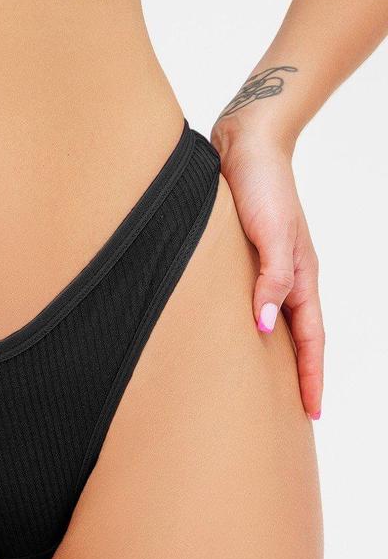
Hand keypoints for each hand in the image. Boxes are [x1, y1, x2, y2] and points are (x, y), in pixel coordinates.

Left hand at [210, 119, 323, 419]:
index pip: (310, 339)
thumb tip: (268, 327)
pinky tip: (249, 341)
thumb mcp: (270, 233)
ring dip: (283, 358)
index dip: (311, 376)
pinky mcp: (251, 260)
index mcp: (300, 276)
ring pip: (282, 325)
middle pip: (301, 339)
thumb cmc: (260, 184)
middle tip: (298, 415)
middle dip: (303, 377)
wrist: (245, 143)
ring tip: (276, 389)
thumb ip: (271, 278)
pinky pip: (261, 305)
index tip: (312, 412)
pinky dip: (263, 331)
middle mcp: (289, 278)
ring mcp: (271, 269)